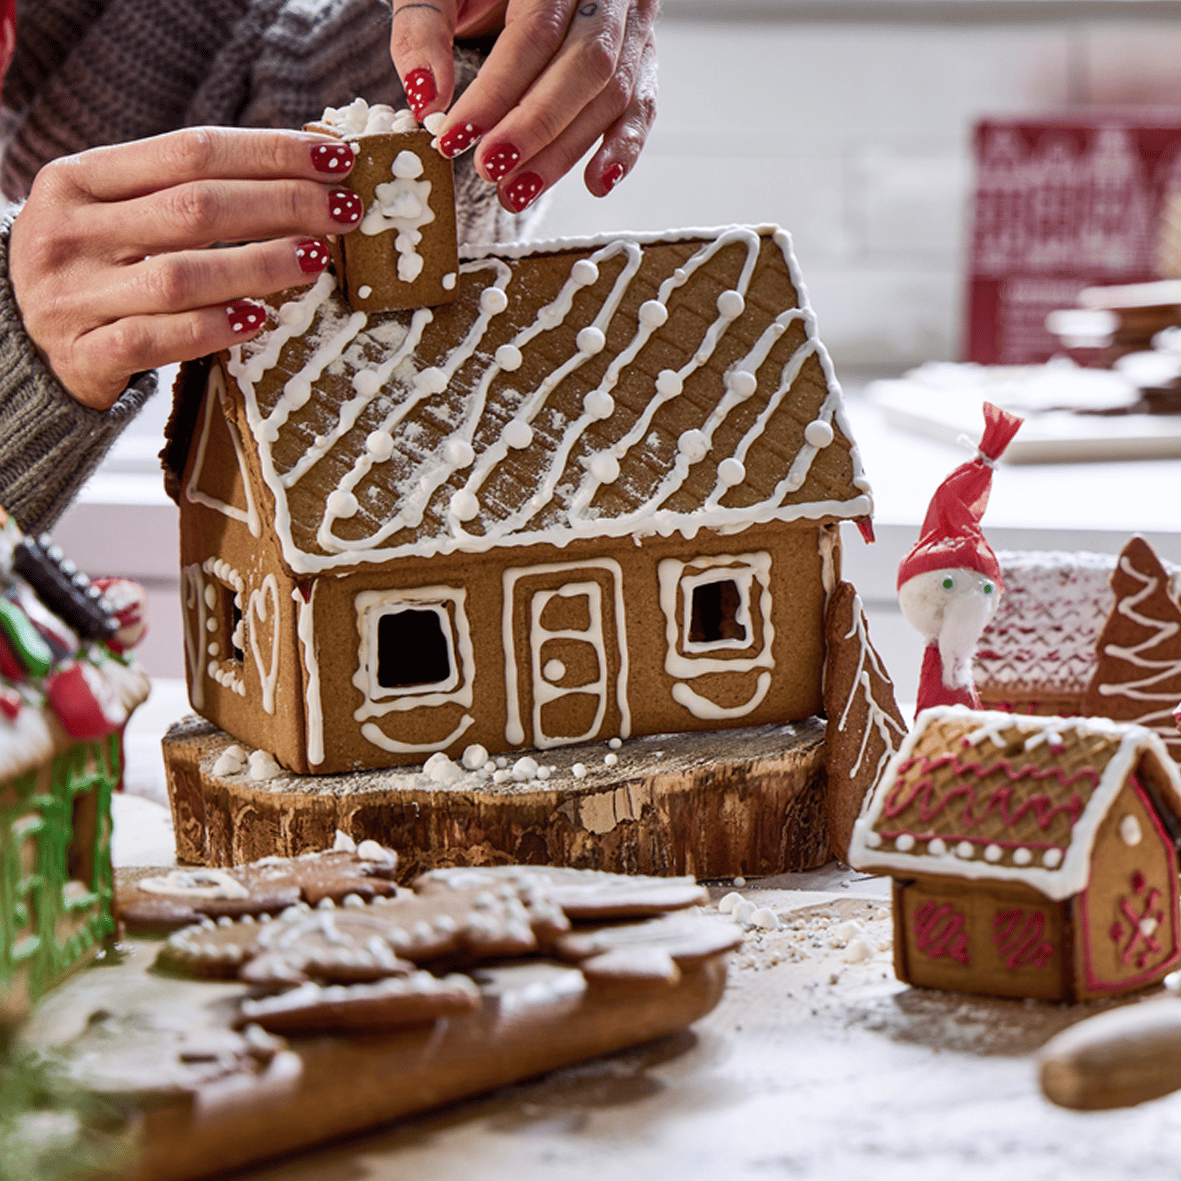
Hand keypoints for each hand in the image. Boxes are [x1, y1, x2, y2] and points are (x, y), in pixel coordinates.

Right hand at [9, 127, 365, 409]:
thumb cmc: (97, 270)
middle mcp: (68, 231)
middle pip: (194, 208)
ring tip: (317, 259)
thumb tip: (301, 174)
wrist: (22, 345)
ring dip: (259, 266)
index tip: (332, 159)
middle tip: (342, 211)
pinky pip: (158, 340)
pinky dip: (213, 329)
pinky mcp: (84, 355)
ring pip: (181, 276)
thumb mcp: (117, 214)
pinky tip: (258, 319)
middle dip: (281, 205)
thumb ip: (183, 192)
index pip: (189, 151)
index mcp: (78, 178)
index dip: (268, 153)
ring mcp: (72, 296)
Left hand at [389, 0, 657, 212]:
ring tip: (518, 190)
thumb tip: (424, 98)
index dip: (495, 93)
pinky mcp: (640, 56)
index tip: (455, 138)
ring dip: (565, 152)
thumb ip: (423, 29)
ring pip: (612, 94)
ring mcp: (630, 24)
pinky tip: (595, 182)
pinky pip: (641, 106)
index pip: (534, 34)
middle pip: (585, 67)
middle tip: (491, 170)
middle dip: (535, 128)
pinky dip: (622, 149)